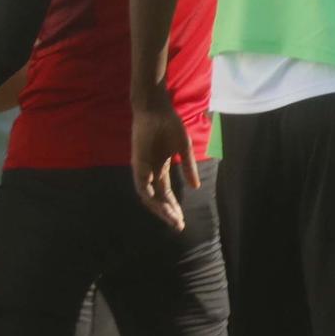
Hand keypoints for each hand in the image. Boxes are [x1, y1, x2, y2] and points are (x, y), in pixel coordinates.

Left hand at [132, 96, 195, 228]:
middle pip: (158, 199)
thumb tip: (196, 188)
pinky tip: (157, 204)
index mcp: (161, 168)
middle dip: (168, 212)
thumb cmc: (169, 125)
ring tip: (171, 218)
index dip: (174, 207)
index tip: (182, 221)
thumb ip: (189, 168)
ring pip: (148, 196)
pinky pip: (141, 183)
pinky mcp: (137, 162)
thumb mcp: (183, 149)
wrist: (156, 110)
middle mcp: (150, 172)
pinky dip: (148, 195)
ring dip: (159, 208)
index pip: (167, 194)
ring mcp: (143, 168)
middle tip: (179, 225)